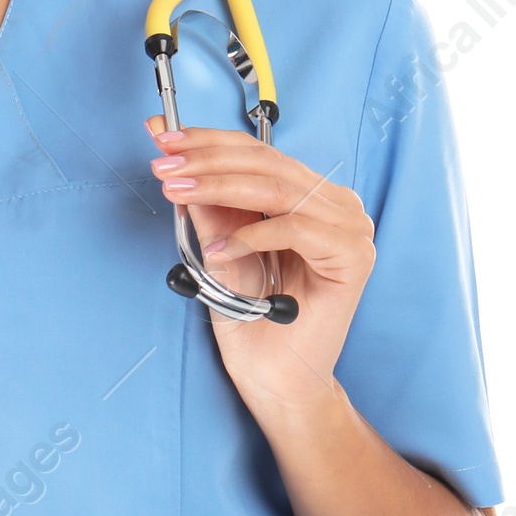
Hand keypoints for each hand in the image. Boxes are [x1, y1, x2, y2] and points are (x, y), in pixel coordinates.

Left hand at [145, 116, 375, 417]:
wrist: (273, 377)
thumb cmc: (250, 316)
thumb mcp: (218, 245)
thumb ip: (204, 200)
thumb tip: (170, 151)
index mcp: (309, 194)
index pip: (257, 150)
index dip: (207, 141)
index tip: (162, 138)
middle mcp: (335, 204)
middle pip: (265, 162)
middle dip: (206, 160)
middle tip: (164, 165)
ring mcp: (350, 228)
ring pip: (276, 188)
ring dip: (218, 187)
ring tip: (177, 193)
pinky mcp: (353, 257)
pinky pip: (294, 228)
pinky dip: (249, 235)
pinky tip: (218, 251)